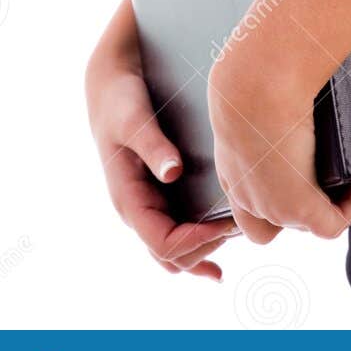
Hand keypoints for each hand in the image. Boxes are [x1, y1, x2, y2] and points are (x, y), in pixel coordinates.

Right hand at [86, 0, 243, 279]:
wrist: (109, 84)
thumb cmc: (120, 100)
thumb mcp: (134, 120)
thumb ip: (153, 145)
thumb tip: (173, 172)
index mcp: (128, 199)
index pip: (163, 243)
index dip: (197, 240)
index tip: (228, 222)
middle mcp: (136, 211)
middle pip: (172, 256)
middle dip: (206, 247)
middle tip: (241, 224)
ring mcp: (147, 206)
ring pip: (174, 253)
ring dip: (205, 251)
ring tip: (237, 235)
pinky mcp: (157, 196)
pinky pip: (174, 237)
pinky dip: (196, 251)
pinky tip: (217, 267)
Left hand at [208, 49, 350, 240]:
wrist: (255, 83)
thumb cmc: (251, 80)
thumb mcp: (256, 105)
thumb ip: (270, 111)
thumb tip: (290, 101)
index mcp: (232, 170)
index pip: (256, 202)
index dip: (284, 194)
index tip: (310, 175)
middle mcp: (247, 194)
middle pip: (282, 220)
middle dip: (313, 206)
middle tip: (335, 186)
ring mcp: (270, 205)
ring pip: (305, 223)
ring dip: (332, 206)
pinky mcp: (296, 206)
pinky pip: (329, 226)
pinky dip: (349, 208)